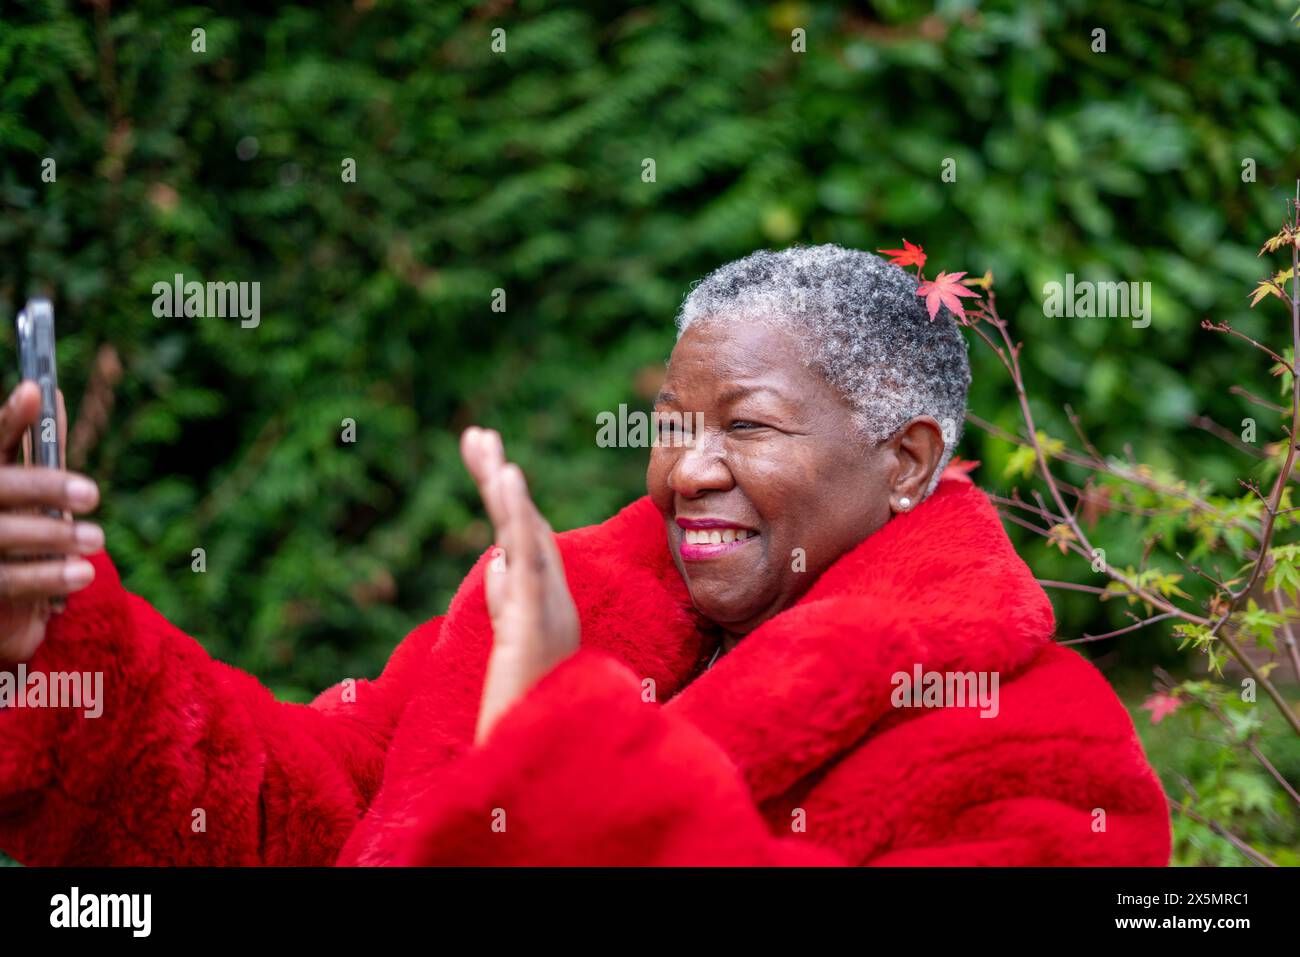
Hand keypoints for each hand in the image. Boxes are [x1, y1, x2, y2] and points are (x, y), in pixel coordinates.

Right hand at [0, 381, 102, 663]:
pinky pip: (8, 581)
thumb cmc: (21, 537)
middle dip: (44, 485)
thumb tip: (52, 394)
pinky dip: (49, 575)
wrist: (6, 613)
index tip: (35, 391)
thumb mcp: (34, 496)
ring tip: (96, 538)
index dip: (10, 419)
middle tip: (92, 494)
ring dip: (53, 533)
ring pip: (2, 533)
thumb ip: (41, 452)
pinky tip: (83, 573)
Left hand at [460, 426, 579, 744]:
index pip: (523, 539)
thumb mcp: (510, 646)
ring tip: (485, 447)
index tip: (487, 460)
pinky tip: (505, 479)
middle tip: (474, 434)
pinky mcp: (532, 624)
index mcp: (546, 603)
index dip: (506, 498)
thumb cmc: (525, 712)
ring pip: (527, 537)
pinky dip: (517, 515)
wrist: (534, 765)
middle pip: (524, 527)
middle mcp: (553, 601)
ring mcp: (546, 611)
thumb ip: (507, 602)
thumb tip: (497, 562)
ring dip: (505, 489)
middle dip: (498, 480)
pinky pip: (527, 560)